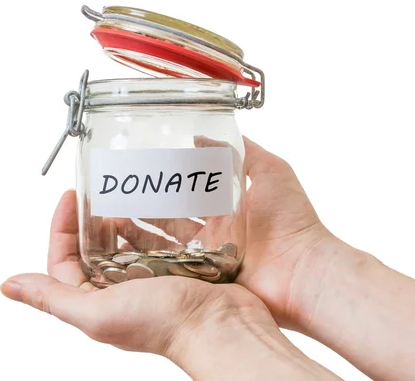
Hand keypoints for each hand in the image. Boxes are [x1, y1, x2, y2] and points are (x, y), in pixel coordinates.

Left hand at [0, 190, 340, 380]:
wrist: (222, 326)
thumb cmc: (164, 324)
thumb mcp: (98, 312)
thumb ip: (53, 297)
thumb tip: (10, 286)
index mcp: (97, 299)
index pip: (64, 259)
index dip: (61, 227)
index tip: (70, 198)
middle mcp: (121, 289)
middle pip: (96, 246)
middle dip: (93, 219)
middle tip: (98, 192)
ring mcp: (151, 277)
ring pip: (129, 239)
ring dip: (124, 216)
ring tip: (126, 194)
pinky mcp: (178, 267)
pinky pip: (160, 238)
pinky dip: (155, 222)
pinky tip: (158, 207)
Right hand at [105, 136, 341, 328]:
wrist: (303, 270)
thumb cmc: (292, 219)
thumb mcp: (270, 169)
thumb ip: (240, 150)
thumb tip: (201, 136)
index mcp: (227, 208)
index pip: (189, 192)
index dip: (166, 183)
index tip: (141, 172)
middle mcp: (214, 232)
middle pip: (172, 218)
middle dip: (146, 209)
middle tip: (117, 199)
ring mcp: (208, 257)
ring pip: (166, 243)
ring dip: (141, 233)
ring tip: (112, 221)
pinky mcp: (205, 278)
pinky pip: (172, 268)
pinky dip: (149, 260)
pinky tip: (124, 252)